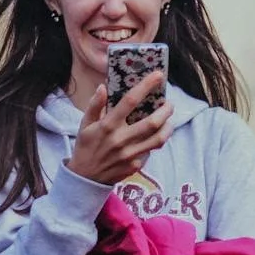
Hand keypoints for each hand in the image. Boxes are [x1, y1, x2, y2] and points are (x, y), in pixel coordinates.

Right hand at [63, 70, 172, 185]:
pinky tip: (154, 137)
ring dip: (168, 127)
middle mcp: (121, 139)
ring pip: (158, 139)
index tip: (158, 75)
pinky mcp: (135, 166)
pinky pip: (151, 151)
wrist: (85, 178)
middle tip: (169, 104)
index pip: (130, 101)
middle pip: (152, 122)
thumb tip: (103, 87)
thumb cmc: (85, 147)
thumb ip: (94, 105)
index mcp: (107, 126)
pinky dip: (155, 142)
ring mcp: (129, 154)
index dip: (146, 86)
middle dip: (166, 110)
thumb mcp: (84, 125)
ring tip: (168, 120)